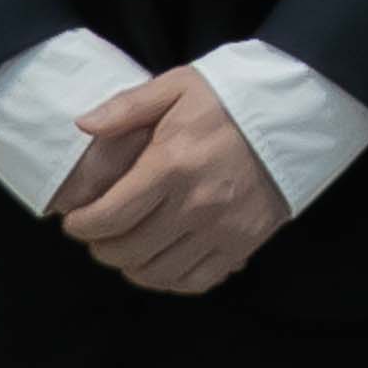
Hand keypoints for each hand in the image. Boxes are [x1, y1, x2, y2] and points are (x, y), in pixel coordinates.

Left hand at [51, 66, 286, 294]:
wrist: (293, 116)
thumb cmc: (229, 100)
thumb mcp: (176, 86)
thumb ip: (127, 107)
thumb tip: (82, 124)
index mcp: (172, 165)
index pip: (109, 216)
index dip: (82, 226)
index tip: (74, 222)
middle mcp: (196, 205)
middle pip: (128, 251)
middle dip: (101, 247)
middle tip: (97, 235)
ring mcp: (222, 230)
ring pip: (157, 273)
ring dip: (131, 267)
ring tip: (125, 249)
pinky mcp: (243, 245)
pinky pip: (195, 282)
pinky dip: (169, 280)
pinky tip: (160, 262)